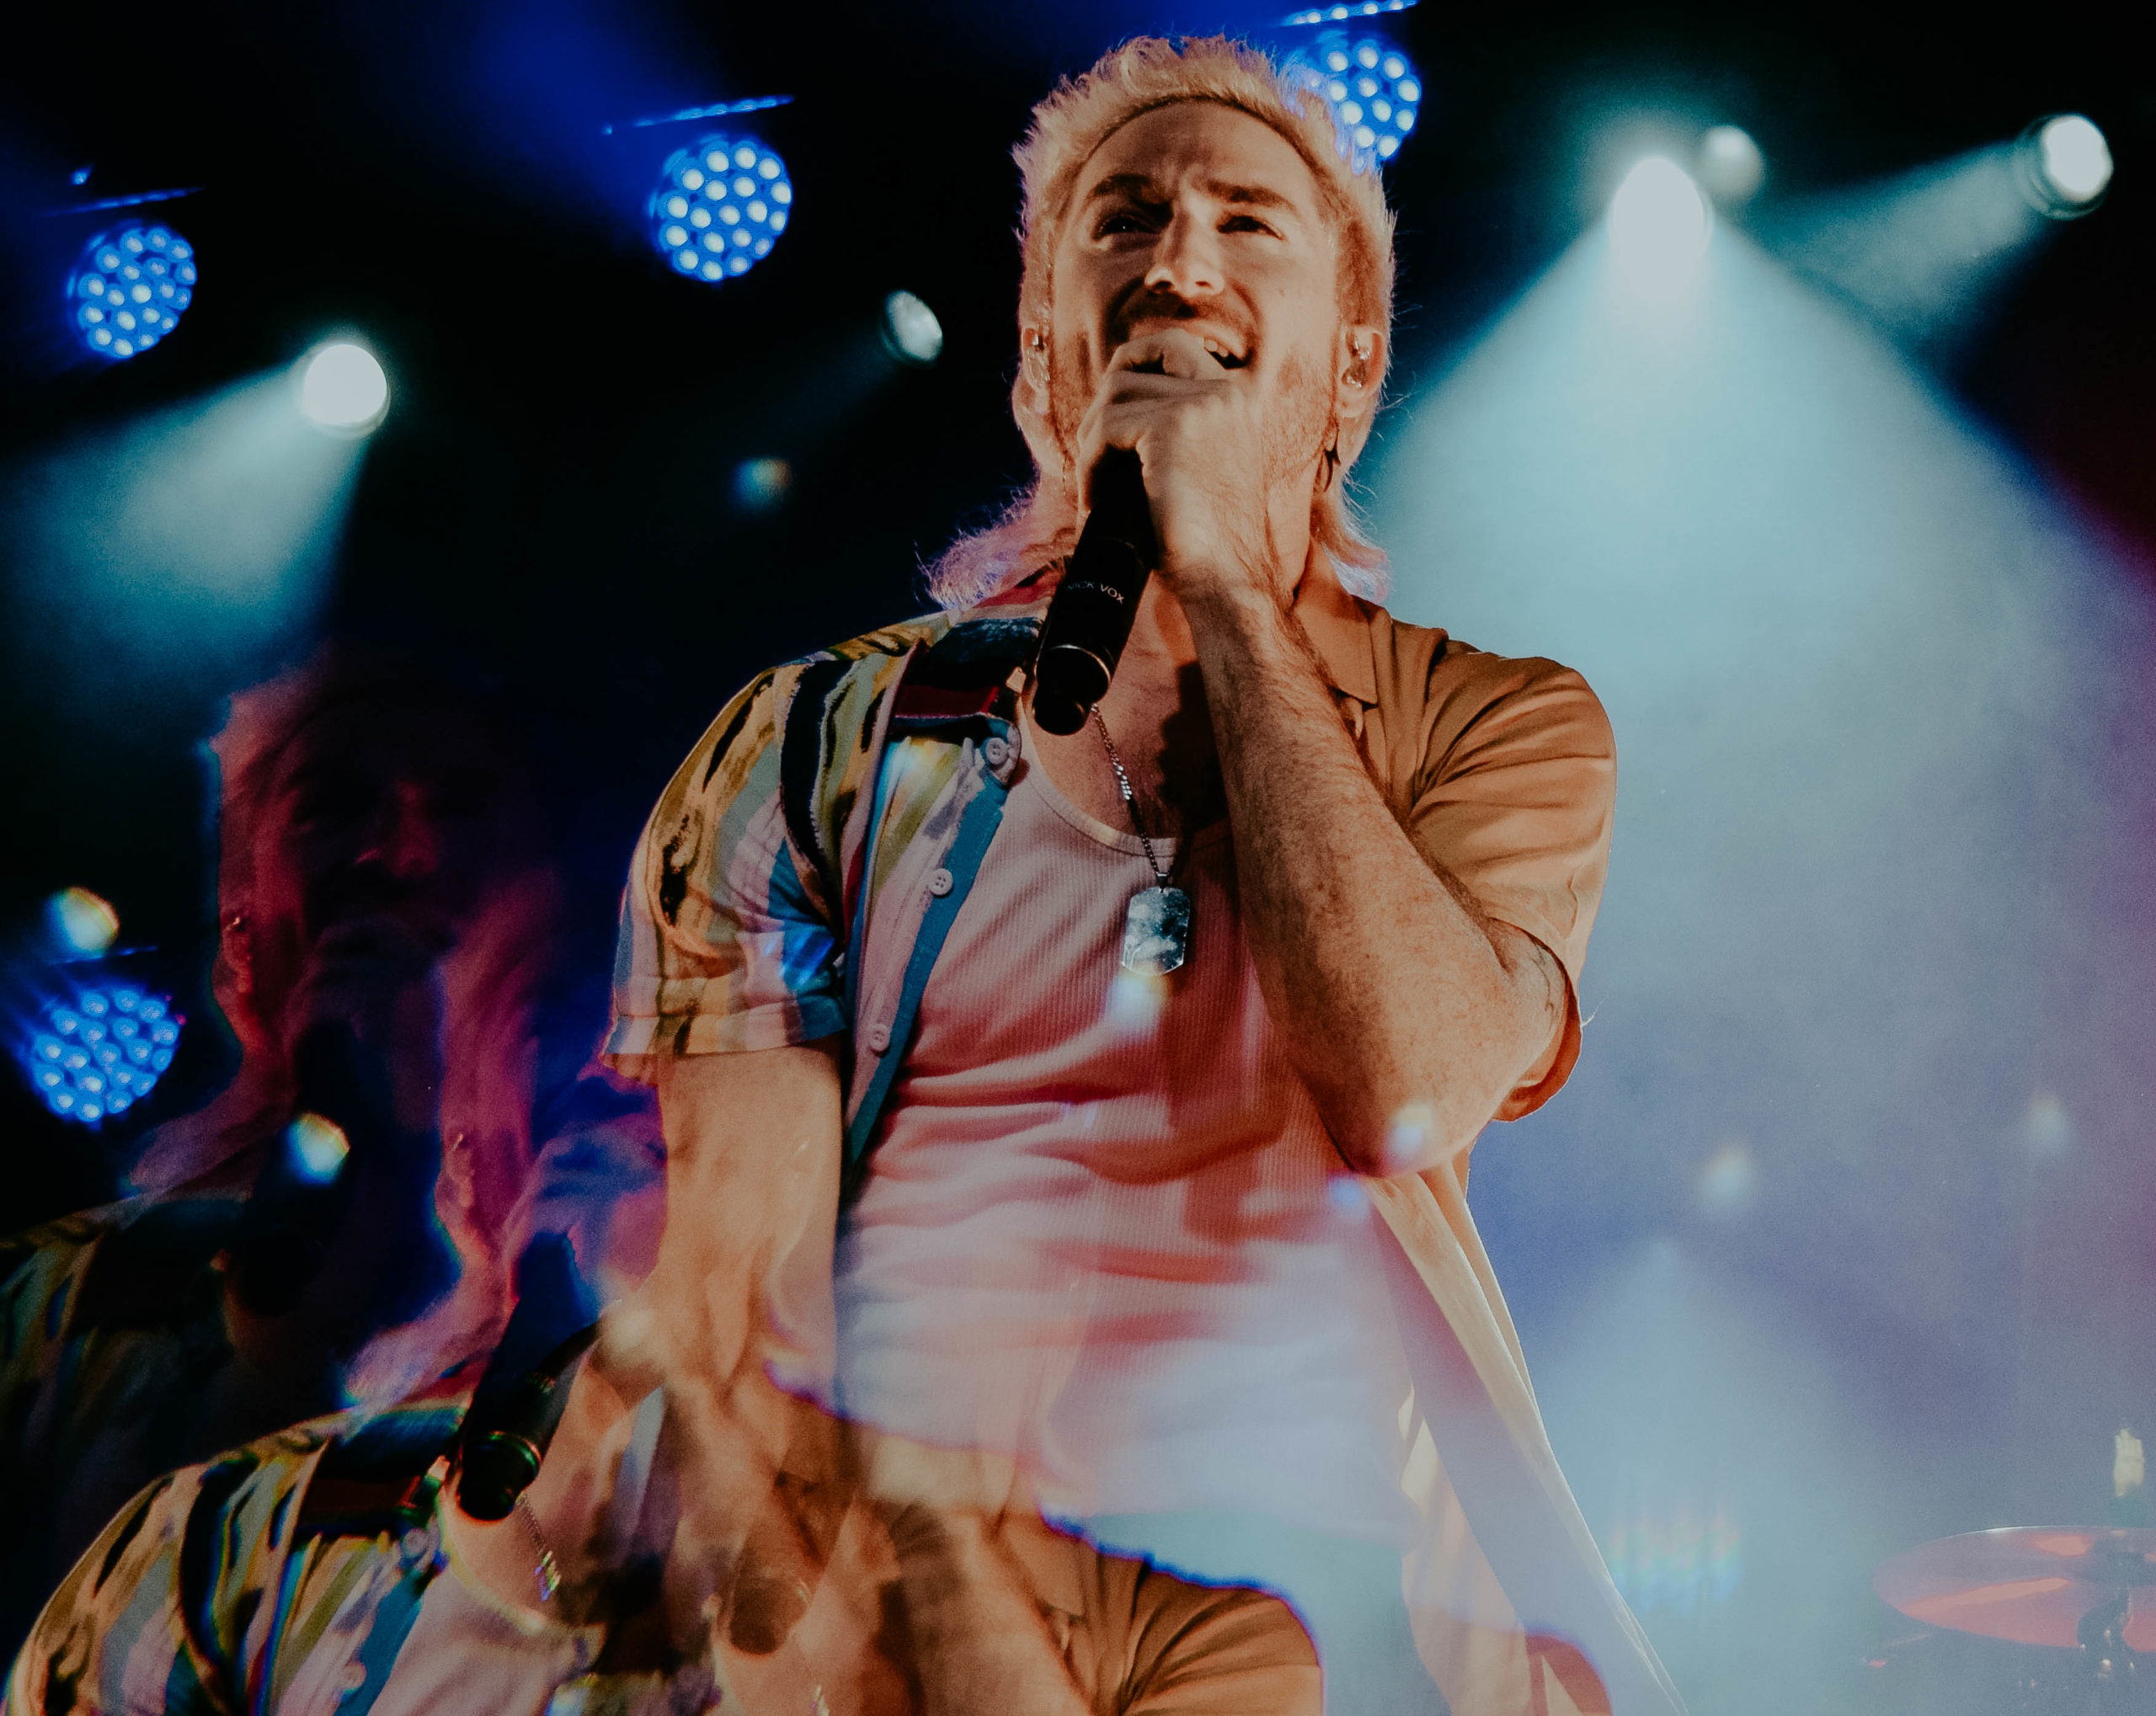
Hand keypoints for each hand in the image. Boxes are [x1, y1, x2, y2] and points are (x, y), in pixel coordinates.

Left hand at [1073, 326, 1287, 603]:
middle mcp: (1224, 390)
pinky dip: (1089, 465)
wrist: (1227, 578)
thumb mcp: (1198, 468)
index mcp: (1237, 398)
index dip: (1131, 364)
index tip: (1109, 410)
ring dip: (1092, 442)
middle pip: (1135, 360)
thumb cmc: (1208, 541)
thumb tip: (1107, 411)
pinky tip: (1094, 501)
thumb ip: (1172, 431)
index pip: (1173, 344)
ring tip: (1096, 487)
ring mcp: (1201, 402)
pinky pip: (1104, 428)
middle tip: (1095, 456)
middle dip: (1102, 402)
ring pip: (1114, 395)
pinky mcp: (1172, 424)